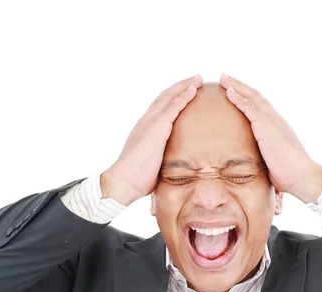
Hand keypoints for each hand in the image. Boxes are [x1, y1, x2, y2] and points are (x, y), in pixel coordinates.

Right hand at [101, 74, 203, 205]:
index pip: (160, 108)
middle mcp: (146, 121)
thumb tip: (173, 167)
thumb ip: (162, 159)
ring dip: (184, 86)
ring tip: (198, 78)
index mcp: (144, 129)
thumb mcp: (153, 165)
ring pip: (169, 97)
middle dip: (180, 87)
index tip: (185, 91)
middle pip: (165, 97)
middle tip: (195, 79)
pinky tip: (194, 90)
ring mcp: (150, 123)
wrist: (123, 181)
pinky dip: (183, 96)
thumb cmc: (137, 179)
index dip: (172, 98)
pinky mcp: (157, 128)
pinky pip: (172, 107)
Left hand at [219, 74, 321, 203]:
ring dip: (236, 86)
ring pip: (252, 98)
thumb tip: (256, 165)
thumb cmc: (289, 174)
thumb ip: (264, 157)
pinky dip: (238, 98)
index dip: (248, 97)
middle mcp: (275, 120)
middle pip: (255, 97)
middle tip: (225, 77)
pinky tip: (228, 92)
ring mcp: (272, 122)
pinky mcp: (266, 127)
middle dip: (240, 86)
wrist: (301, 176)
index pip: (261, 107)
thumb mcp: (273, 162)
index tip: (235, 90)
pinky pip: (250, 108)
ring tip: (223, 78)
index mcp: (277, 127)